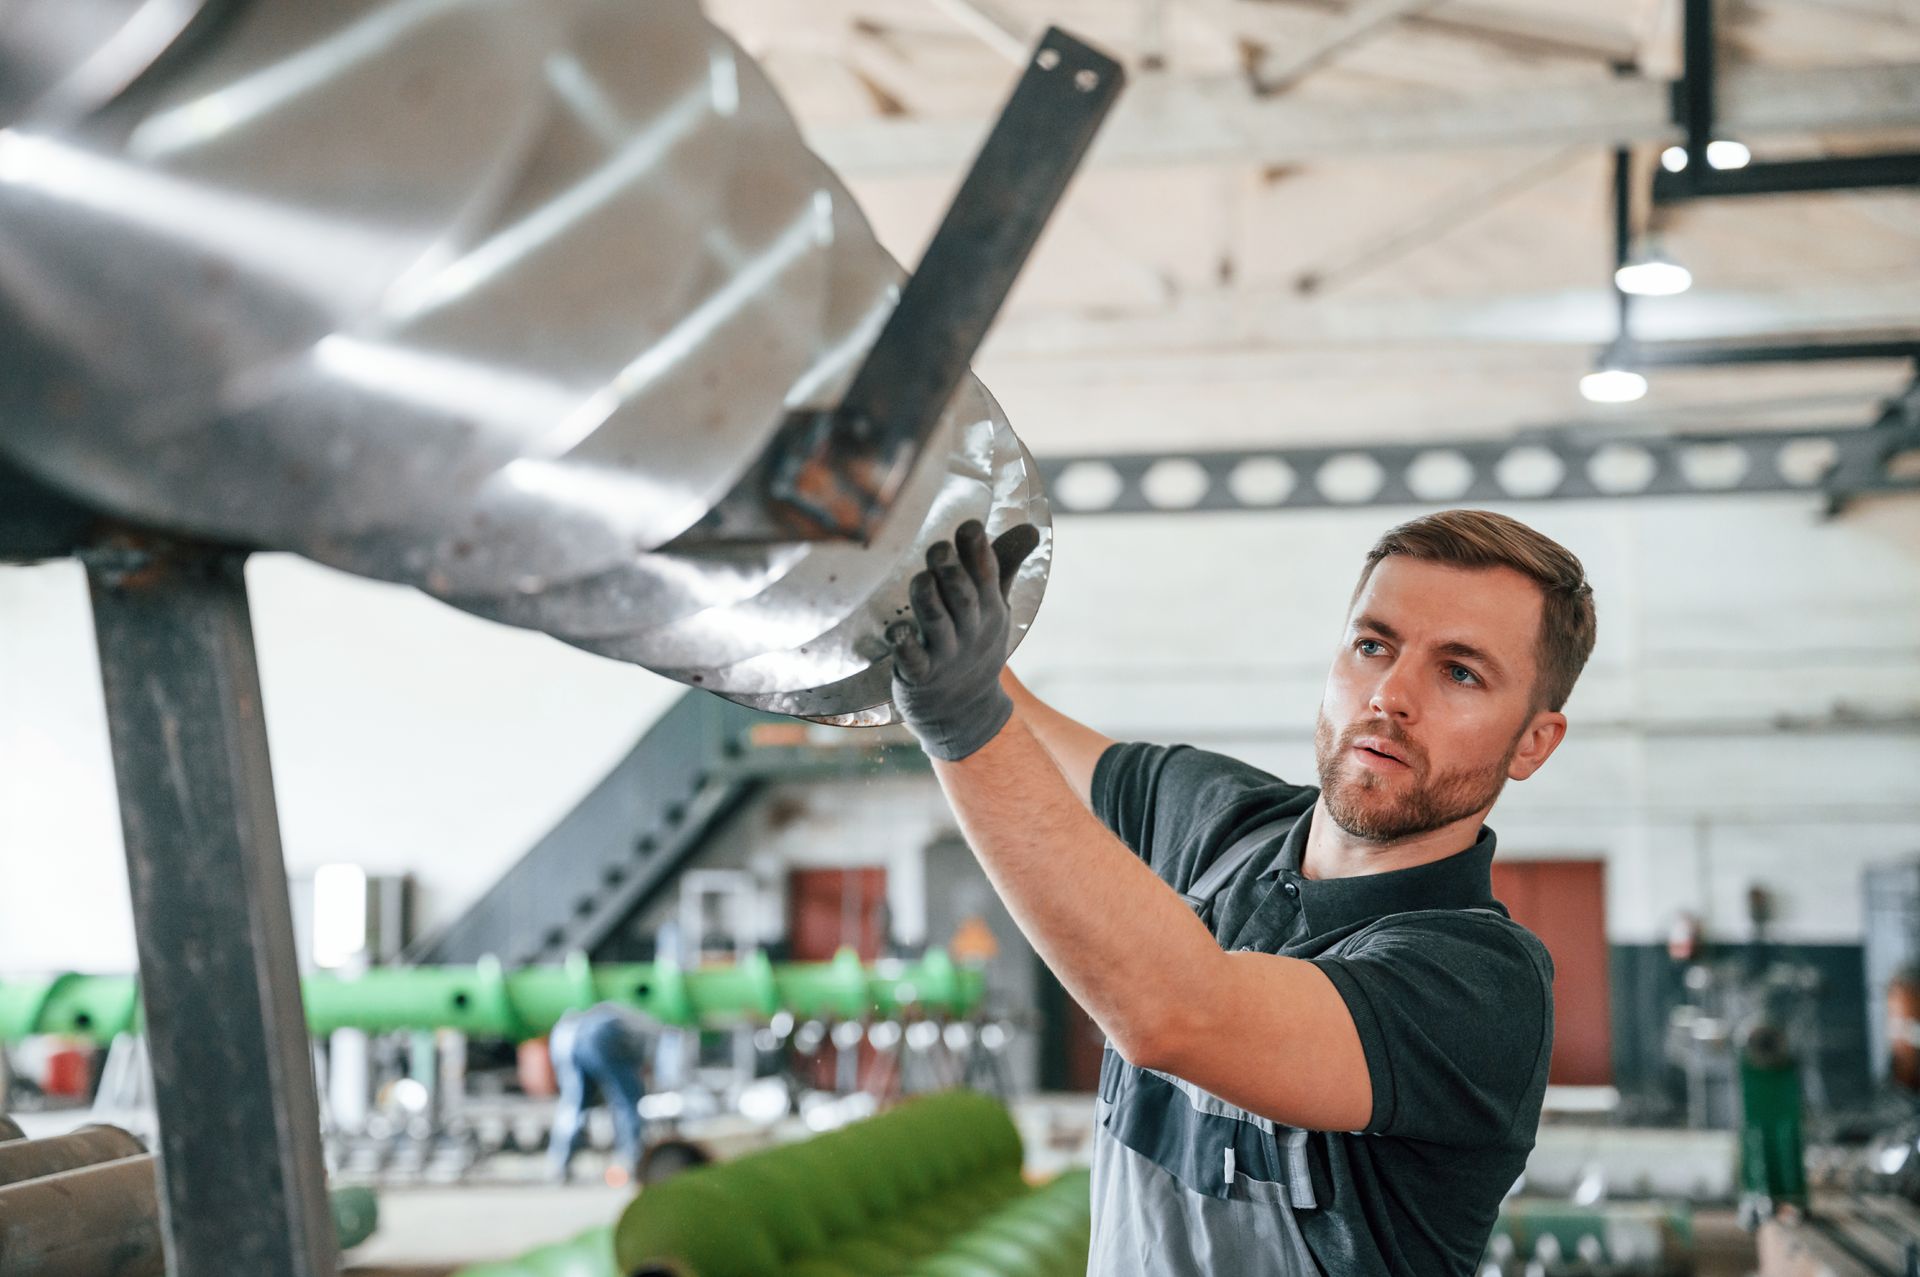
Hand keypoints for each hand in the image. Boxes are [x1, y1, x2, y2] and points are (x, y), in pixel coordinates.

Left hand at [886, 519, 1040, 760]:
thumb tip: (1031, 527)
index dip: (978, 550)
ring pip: (937, 624)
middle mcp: (970, 631)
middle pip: (964, 598)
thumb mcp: (996, 607)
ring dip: (929, 599)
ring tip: (920, 579)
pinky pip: (912, 660)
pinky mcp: (919, 676)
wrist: (964, 712)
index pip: (988, 575)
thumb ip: (1003, 564)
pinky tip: (897, 632)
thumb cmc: (975, 644)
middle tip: (937, 549)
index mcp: (989, 610)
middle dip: (952, 572)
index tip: (969, 526)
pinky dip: (904, 645)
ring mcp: (946, 655)